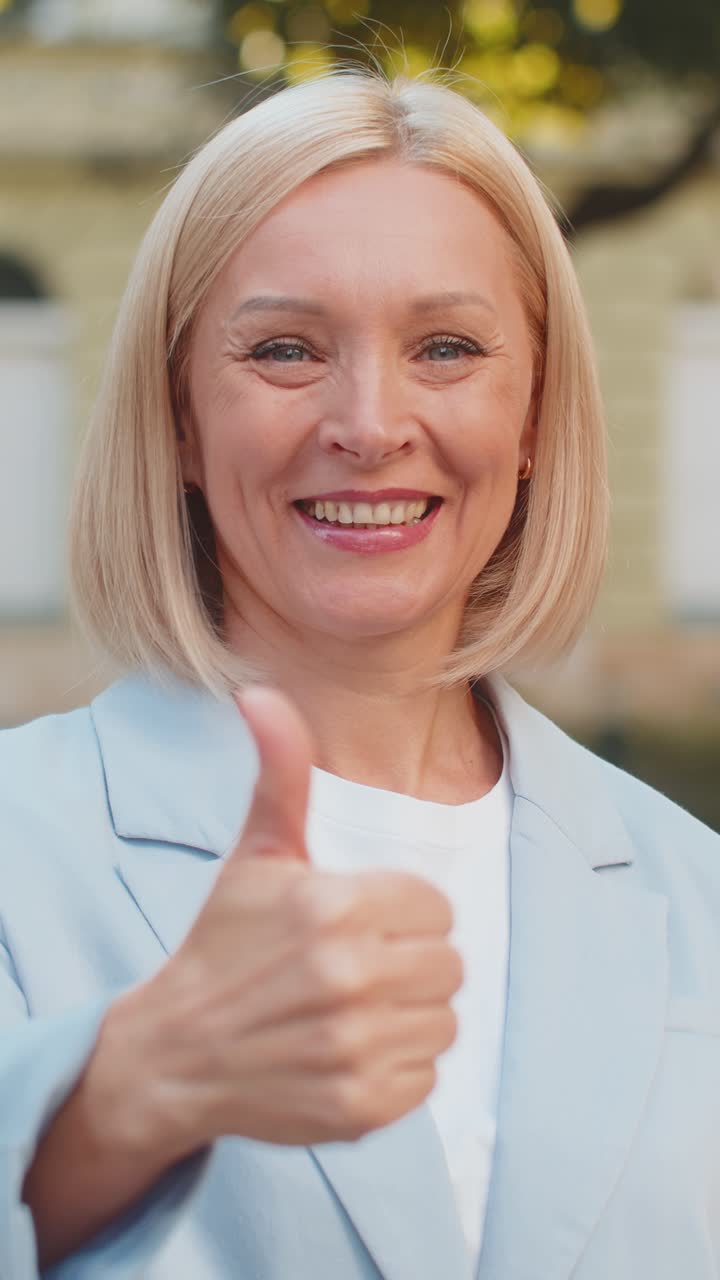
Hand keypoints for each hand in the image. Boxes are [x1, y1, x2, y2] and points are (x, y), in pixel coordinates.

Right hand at [105, 687, 461, 1156]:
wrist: (175, 1052)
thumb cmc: (225, 942)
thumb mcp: (256, 854)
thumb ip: (280, 772)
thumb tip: (262, 692)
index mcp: (334, 906)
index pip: (436, 907)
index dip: (401, 914)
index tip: (356, 923)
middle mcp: (349, 978)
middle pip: (449, 963)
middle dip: (409, 962)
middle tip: (353, 967)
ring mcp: (356, 1047)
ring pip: (445, 1019)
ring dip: (409, 1014)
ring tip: (351, 1009)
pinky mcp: (361, 1107)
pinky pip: (429, 1075)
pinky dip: (399, 1066)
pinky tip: (349, 1051)